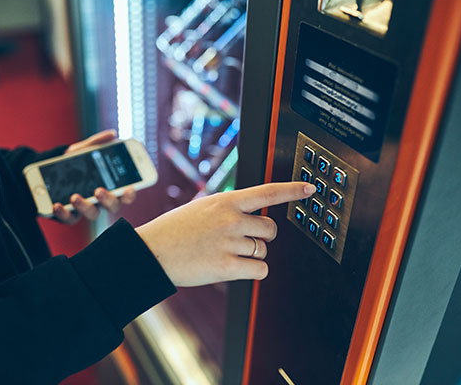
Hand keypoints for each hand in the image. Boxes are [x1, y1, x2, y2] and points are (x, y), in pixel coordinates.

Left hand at [52, 130, 136, 223]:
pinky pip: (69, 219)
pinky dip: (63, 213)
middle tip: (99, 190)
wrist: (48, 173)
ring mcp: (86, 208)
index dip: (130, 193)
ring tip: (74, 196)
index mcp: (110, 185)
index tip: (129, 189)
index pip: (126, 193)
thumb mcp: (83, 151)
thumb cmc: (73, 164)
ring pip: (92, 214)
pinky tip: (57, 205)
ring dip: (85, 206)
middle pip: (112, 206)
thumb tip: (112, 134)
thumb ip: (97, 143)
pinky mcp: (69, 214)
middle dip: (108, 200)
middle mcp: (101, 200)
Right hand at [135, 182, 315, 286]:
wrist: (151, 252)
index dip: (292, 190)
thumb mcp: (200, 207)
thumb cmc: (173, 230)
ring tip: (226, 253)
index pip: (267, 192)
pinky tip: (233, 268)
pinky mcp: (226, 267)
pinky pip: (260, 270)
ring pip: (263, 251)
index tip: (309, 190)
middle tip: (240, 240)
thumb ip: (226, 207)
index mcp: (225, 200)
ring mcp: (229, 242)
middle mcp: (231, 219)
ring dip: (252, 255)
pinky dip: (252, 272)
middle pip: (270, 229)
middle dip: (261, 237)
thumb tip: (248, 209)